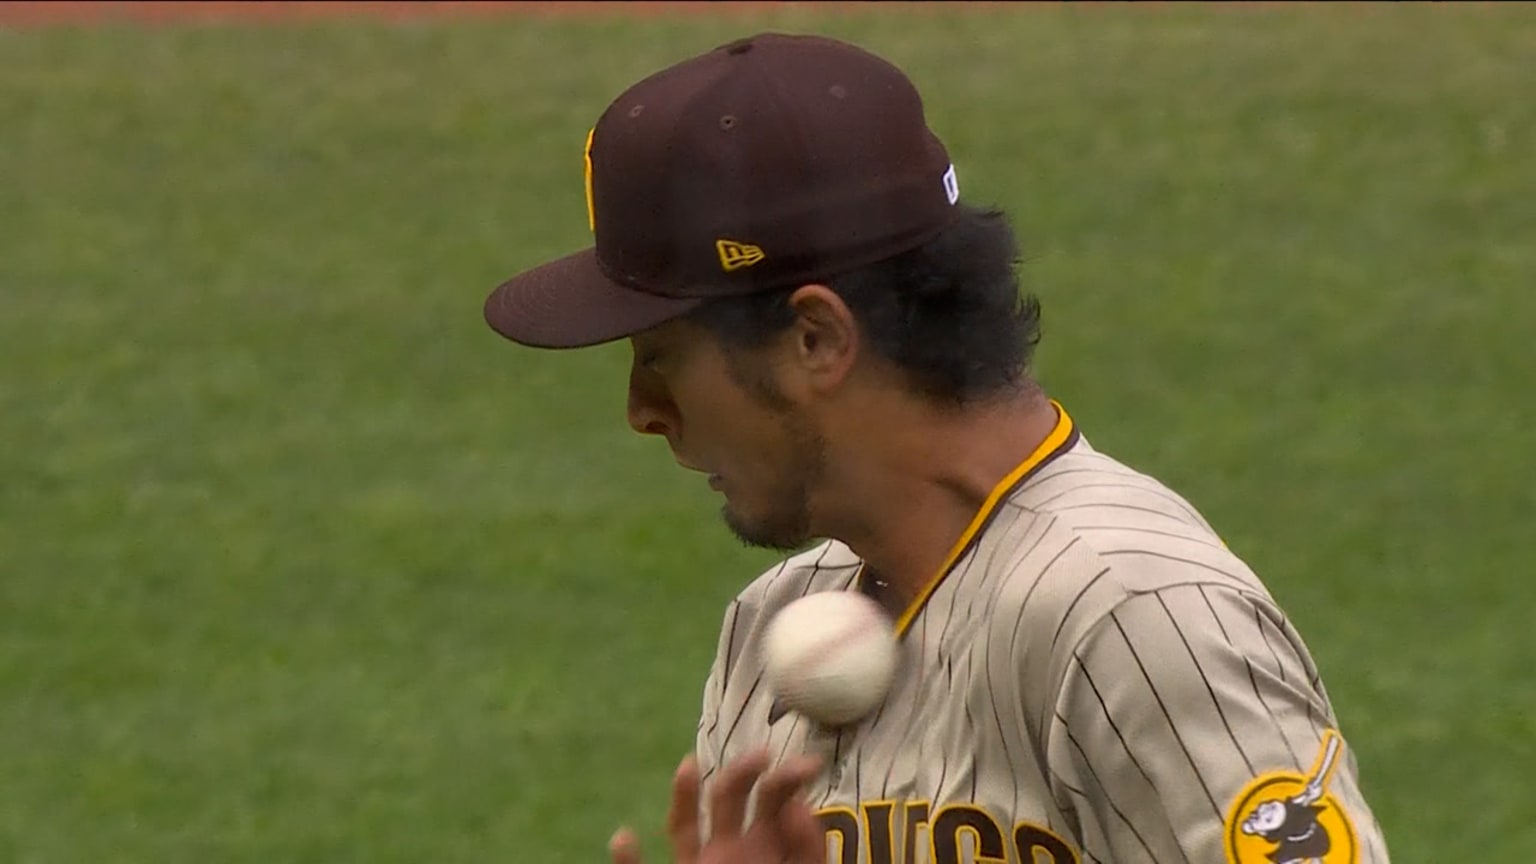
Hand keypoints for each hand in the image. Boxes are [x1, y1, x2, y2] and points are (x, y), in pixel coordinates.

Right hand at [609, 749, 824, 863]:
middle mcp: (726, 851)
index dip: (787, 778)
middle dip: (745, 771)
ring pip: (684, 827)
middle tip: (764, 754)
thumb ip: (805, 850)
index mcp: (762, 844)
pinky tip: (624, 838)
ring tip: (688, 766)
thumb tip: (798, 806)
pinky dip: (627, 858)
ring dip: (683, 796)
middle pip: (729, 798)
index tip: (807, 766)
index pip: (770, 799)